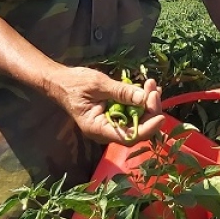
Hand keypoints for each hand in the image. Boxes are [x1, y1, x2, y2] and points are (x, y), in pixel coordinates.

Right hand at [49, 68, 163, 145]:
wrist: (59, 81)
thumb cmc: (73, 83)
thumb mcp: (98, 84)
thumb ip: (120, 92)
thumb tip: (143, 98)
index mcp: (97, 129)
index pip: (128, 137)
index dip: (147, 128)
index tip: (160, 115)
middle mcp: (105, 131)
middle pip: (136, 129)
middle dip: (149, 110)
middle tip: (153, 89)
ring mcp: (110, 124)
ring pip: (136, 120)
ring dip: (147, 104)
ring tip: (152, 85)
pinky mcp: (113, 115)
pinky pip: (131, 112)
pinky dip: (141, 101)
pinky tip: (147, 89)